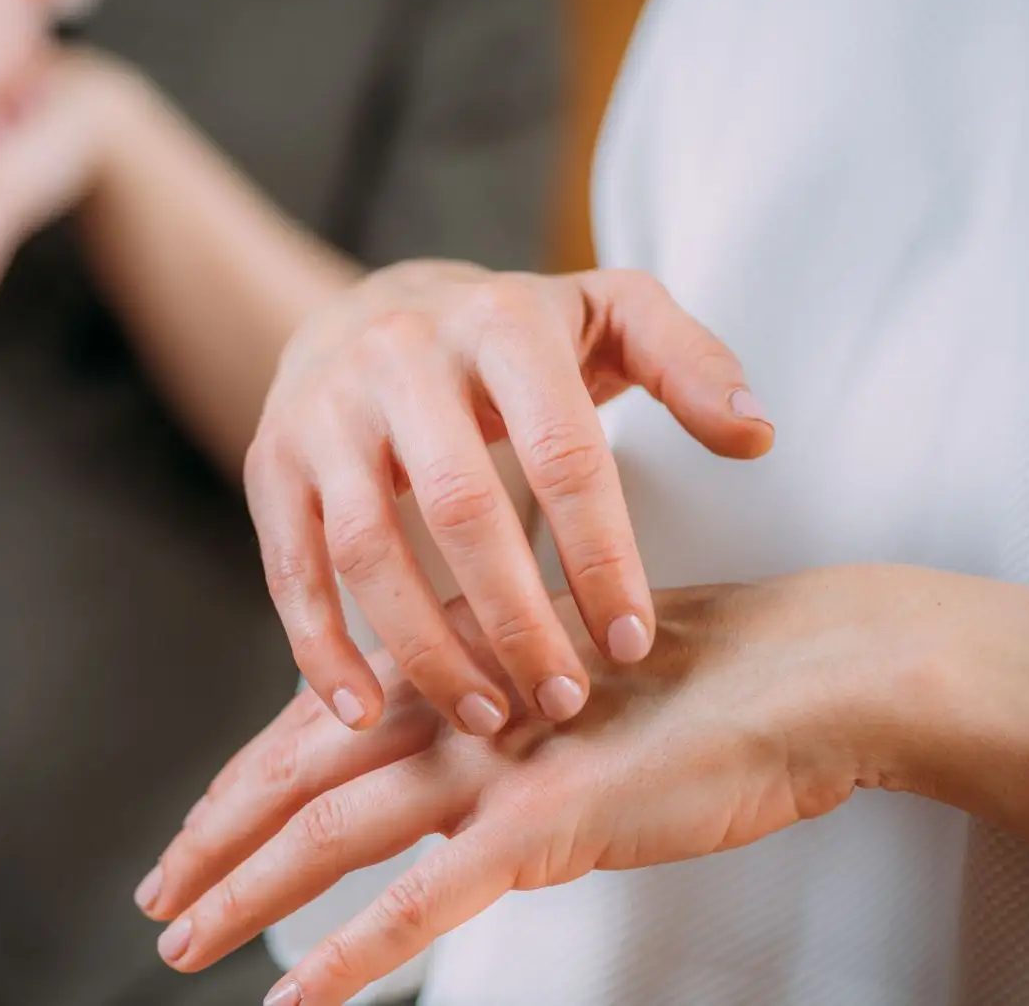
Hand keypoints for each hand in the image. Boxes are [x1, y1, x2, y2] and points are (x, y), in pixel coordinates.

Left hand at [139, 566, 1028, 1005]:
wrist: (812, 669)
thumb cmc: (710, 678)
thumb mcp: (579, 683)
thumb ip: (506, 713)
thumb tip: (460, 762)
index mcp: (461, 662)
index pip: (320, 725)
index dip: (248, 779)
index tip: (197, 824)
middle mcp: (458, 702)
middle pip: (298, 773)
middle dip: (216, 837)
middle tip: (157, 892)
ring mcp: (495, 763)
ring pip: (332, 834)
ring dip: (246, 889)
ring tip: (181, 938)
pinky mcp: (543, 823)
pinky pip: (420, 904)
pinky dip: (346, 954)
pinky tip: (291, 996)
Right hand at [245, 262, 773, 734]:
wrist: (366, 309)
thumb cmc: (511, 336)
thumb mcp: (608, 315)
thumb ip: (689, 362)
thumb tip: (757, 435)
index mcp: (500, 321)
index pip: (563, 453)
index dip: (603, 556)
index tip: (633, 644)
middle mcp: (401, 356)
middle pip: (462, 508)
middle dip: (518, 620)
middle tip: (565, 699)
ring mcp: (325, 411)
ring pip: (370, 549)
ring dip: (429, 649)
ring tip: (488, 720)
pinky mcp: (271, 462)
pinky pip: (290, 567)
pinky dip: (321, 648)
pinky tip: (367, 712)